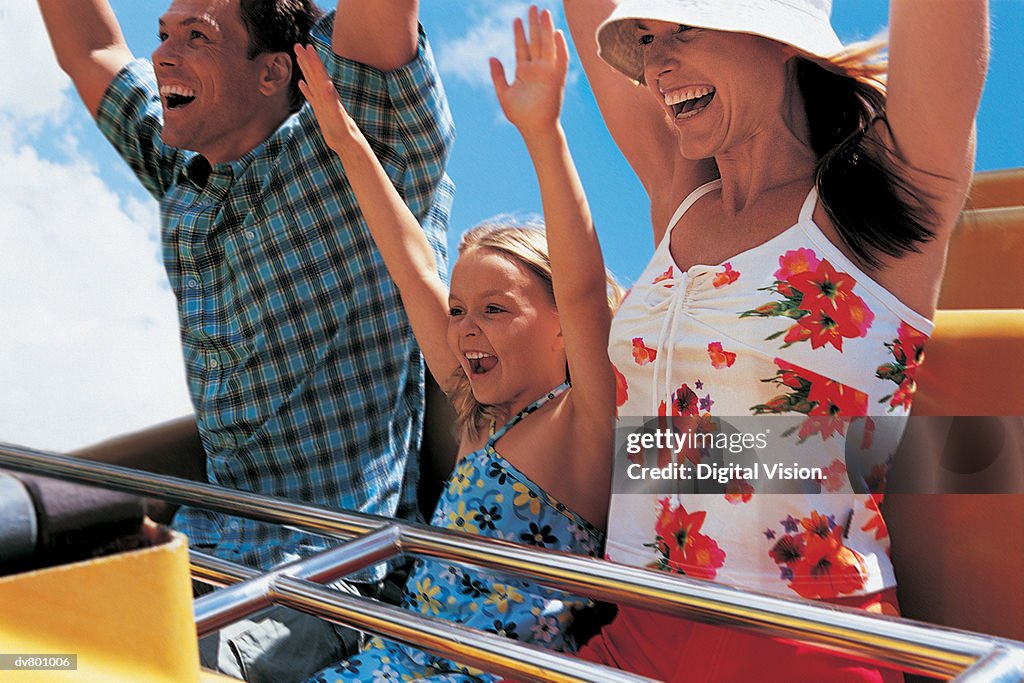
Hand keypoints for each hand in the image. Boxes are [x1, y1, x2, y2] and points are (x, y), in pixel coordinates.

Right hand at [295, 43, 361, 154]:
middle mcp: (326, 94)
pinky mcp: (321, 110)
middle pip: (314, 72)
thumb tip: (326, 84)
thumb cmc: (342, 129)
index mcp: (328, 93)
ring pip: (312, 81)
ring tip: (298, 58)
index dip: (312, 59)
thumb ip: (330, 99)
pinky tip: (302, 84)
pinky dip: (306, 89)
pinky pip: (311, 96)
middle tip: (297, 45)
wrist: (347, 142)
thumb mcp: (335, 114)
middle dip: (306, 59)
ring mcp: (323, 101)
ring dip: (306, 69)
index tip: (306, 46)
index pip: (319, 72)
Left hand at [490, 6, 568, 136]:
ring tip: (543, 12)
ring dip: (546, 29)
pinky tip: (557, 33)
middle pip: (535, 41)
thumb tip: (491, 57)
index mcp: (524, 71)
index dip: (519, 33)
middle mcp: (537, 69)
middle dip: (534, 24)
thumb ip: (498, 75)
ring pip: (547, 45)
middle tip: (532, 7)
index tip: (517, 19)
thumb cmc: (520, 115)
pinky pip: (561, 59)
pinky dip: (560, 47)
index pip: (522, 47)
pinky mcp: (557, 78)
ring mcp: (548, 72)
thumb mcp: (503, 93)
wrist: (534, 128)